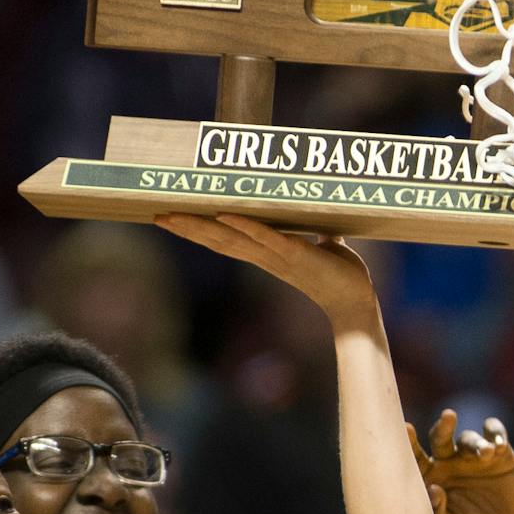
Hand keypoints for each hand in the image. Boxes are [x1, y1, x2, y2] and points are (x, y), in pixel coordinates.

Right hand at [153, 213, 377, 322]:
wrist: (356, 300)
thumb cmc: (340, 274)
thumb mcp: (326, 245)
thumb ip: (320, 233)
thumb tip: (325, 223)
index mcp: (266, 253)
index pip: (225, 239)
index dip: (198, 229)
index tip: (174, 217)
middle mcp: (264, 256)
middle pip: (216, 240)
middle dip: (187, 227)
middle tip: (158, 214)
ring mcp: (277, 256)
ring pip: (231, 238)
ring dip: (202, 226)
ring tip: (175, 215)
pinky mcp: (295, 253)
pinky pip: (266, 237)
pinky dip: (246, 226)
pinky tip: (224, 214)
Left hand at [409, 408, 513, 513]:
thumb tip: (433, 490)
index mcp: (431, 478)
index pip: (415, 457)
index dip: (410, 442)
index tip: (408, 428)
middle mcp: (449, 463)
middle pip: (440, 438)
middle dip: (443, 427)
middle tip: (448, 418)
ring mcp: (474, 457)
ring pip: (469, 438)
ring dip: (476, 443)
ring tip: (486, 454)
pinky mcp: (501, 454)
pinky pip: (495, 433)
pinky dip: (496, 434)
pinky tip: (499, 445)